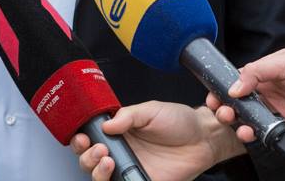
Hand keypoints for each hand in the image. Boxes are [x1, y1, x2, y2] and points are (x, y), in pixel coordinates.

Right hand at [69, 102, 243, 180]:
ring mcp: (131, 169)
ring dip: (97, 171)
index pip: (91, 138)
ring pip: (101, 177)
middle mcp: (122, 152)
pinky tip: (119, 175)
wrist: (203, 138)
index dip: (81, 139)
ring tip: (108, 161)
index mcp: (119, 132)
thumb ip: (128, 116)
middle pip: (90, 161)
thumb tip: (106, 124)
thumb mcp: (151, 110)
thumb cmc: (179, 121)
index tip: (82, 137)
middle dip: (87, 156)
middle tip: (99, 149)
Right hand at [204, 45, 284, 140]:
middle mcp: (270, 95)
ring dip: (251, 130)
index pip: (235, 87)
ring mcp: (283, 111)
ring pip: (260, 126)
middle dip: (231, 115)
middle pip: (243, 110)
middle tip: (227, 117)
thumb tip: (232, 88)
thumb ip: (255, 74)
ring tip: (248, 131)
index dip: (222, 95)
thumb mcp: (281, 62)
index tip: (212, 102)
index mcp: (262, 77)